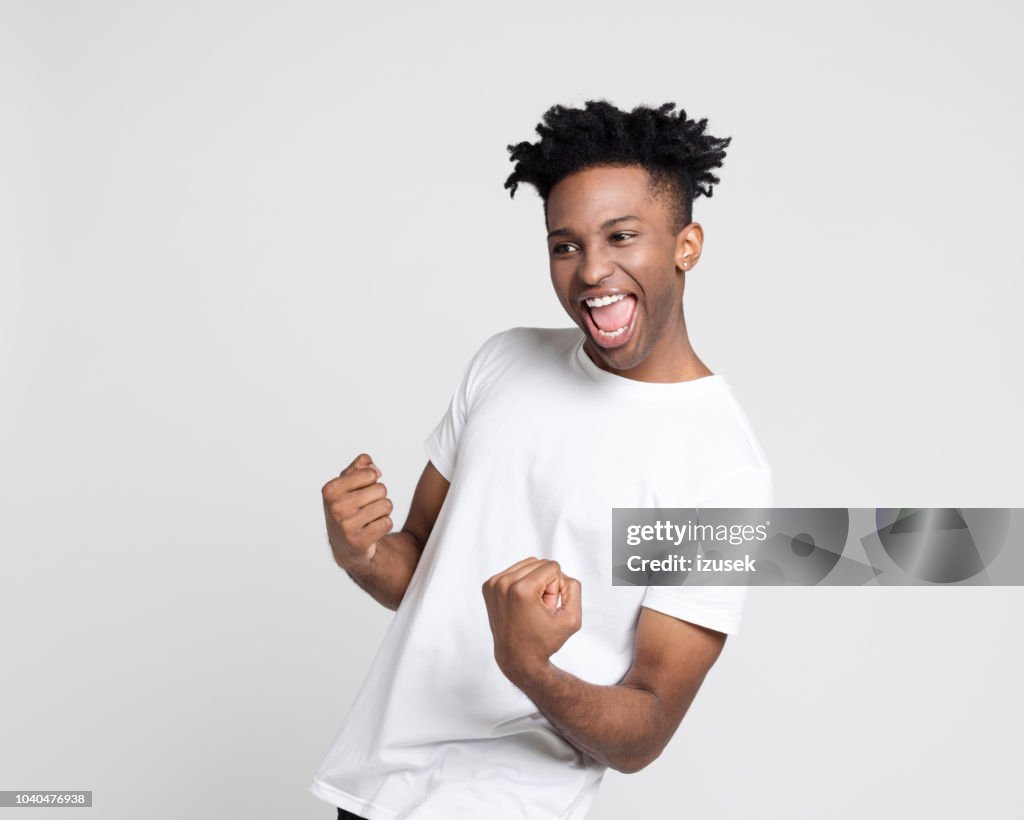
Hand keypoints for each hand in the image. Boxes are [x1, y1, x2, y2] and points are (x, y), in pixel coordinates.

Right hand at [321, 453, 393, 566]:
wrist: (345, 545)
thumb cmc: (348, 508)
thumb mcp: (348, 483)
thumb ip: (360, 466)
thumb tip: (374, 468)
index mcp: (331, 490)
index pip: (370, 474)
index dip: (372, 481)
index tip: (360, 492)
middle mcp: (335, 507)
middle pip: (381, 489)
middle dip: (379, 497)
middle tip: (366, 508)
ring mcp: (346, 526)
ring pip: (387, 505)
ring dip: (383, 511)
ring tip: (369, 518)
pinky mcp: (358, 541)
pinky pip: (388, 523)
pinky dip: (384, 525)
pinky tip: (371, 530)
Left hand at [481, 557, 582, 682]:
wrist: (517, 658)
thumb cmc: (544, 641)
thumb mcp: (572, 618)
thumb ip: (573, 588)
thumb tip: (559, 573)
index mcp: (522, 589)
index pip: (552, 567)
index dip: (556, 589)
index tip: (547, 609)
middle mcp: (503, 583)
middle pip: (539, 563)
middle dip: (545, 584)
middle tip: (539, 609)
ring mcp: (493, 584)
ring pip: (527, 565)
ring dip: (535, 583)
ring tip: (530, 607)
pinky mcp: (488, 586)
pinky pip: (515, 571)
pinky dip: (523, 584)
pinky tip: (520, 604)